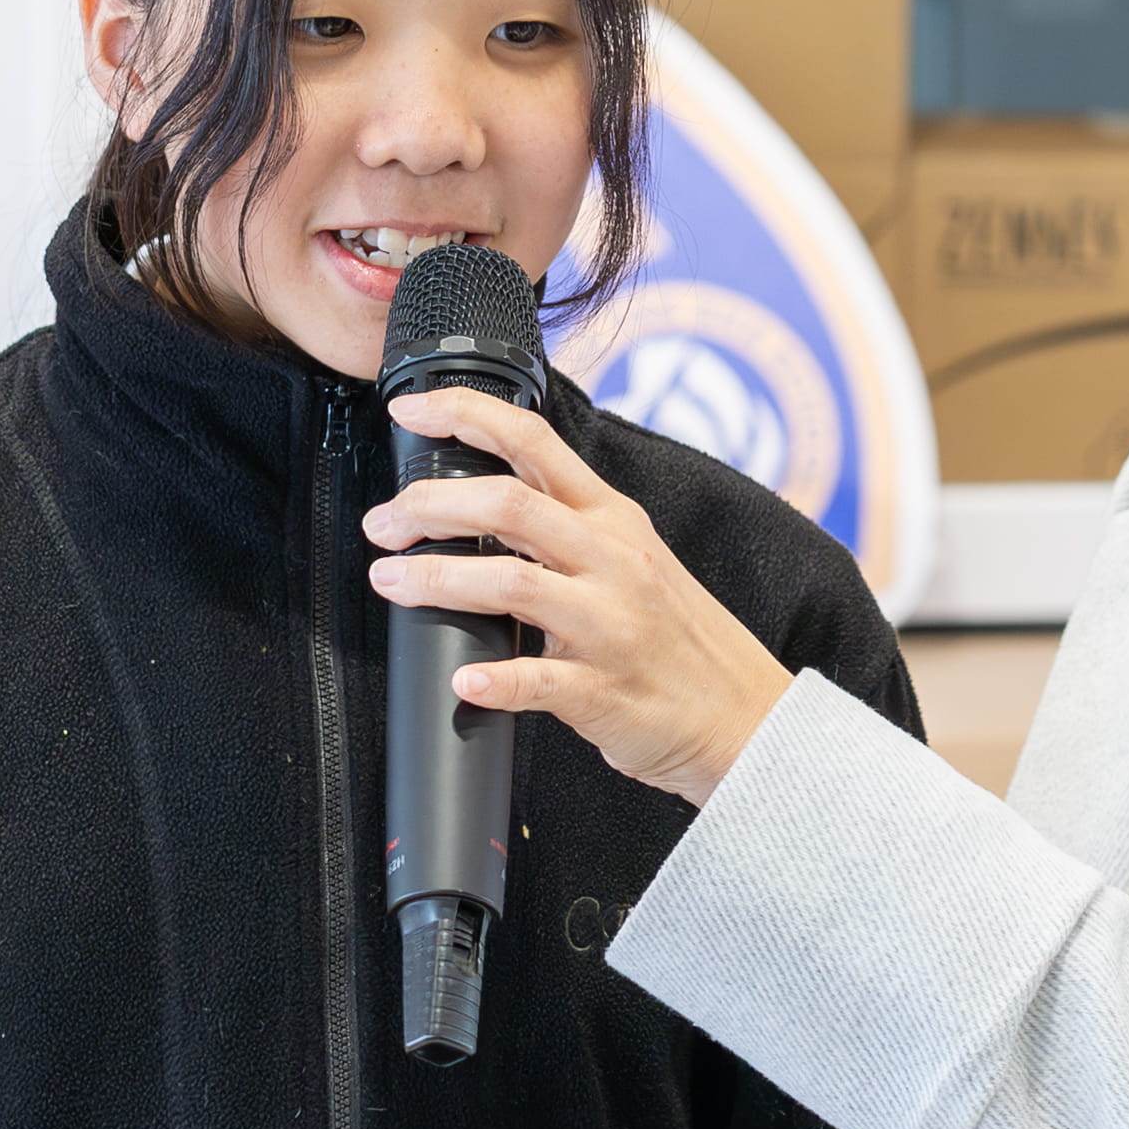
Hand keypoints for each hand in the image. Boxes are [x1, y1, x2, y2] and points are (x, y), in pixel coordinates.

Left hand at [361, 387, 798, 803]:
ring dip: (437, 579)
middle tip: (383, 525)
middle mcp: (612, 559)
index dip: (465, 415)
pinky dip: (493, 681)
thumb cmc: (678, 639)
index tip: (409, 411)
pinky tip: (461, 680)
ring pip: (511, 583)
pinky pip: (539, 681)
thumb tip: (477, 507)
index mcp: (612, 519)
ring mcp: (610, 625)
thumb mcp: (632, 559)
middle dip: (428, 507)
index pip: (534, 441)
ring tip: (391, 581)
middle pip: (507, 505)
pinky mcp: (604, 691)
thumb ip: (567, 529)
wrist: (745, 717)